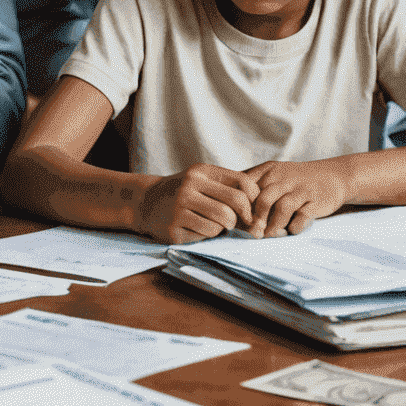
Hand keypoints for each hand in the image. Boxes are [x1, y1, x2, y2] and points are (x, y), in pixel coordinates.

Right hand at [137, 164, 257, 244]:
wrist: (145, 203)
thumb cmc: (183, 193)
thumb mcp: (201, 181)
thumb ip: (228, 189)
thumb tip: (260, 208)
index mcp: (201, 171)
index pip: (242, 182)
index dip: (255, 199)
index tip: (253, 210)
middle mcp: (190, 185)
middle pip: (236, 201)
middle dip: (245, 217)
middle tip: (241, 224)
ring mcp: (180, 206)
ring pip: (223, 220)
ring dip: (225, 227)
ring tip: (215, 224)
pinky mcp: (174, 226)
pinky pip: (207, 233)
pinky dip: (209, 234)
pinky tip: (199, 229)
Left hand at [244, 161, 349, 236]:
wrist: (334, 175)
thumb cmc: (296, 180)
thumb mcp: (274, 174)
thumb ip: (254, 185)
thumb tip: (231, 206)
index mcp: (269, 171)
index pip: (247, 186)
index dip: (241, 205)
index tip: (237, 219)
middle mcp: (284, 178)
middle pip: (263, 199)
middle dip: (256, 219)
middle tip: (252, 233)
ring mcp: (301, 190)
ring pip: (282, 208)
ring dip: (274, 226)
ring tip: (268, 236)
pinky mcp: (316, 201)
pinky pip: (303, 216)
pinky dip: (295, 226)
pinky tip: (291, 231)